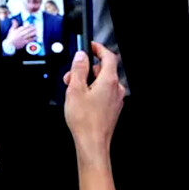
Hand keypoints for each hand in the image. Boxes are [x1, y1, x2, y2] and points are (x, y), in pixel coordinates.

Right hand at [6, 23, 36, 49]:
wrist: (9, 45)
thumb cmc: (10, 37)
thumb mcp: (11, 30)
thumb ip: (14, 25)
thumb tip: (14, 19)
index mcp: (18, 31)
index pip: (24, 27)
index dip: (29, 26)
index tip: (32, 24)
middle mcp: (20, 34)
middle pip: (27, 31)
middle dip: (32, 29)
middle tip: (36, 27)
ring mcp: (22, 38)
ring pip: (29, 35)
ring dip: (33, 33)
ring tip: (36, 31)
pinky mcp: (24, 42)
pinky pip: (29, 40)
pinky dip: (32, 39)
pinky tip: (35, 37)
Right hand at [63, 43, 126, 165]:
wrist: (92, 144)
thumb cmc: (85, 121)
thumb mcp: (75, 89)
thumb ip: (78, 69)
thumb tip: (81, 56)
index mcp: (109, 80)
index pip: (108, 56)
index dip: (98, 48)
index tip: (90, 46)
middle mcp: (116, 88)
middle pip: (103, 69)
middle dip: (87, 69)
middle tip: (72, 75)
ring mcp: (116, 99)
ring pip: (102, 82)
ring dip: (88, 82)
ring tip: (73, 91)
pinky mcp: (113, 109)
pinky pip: (104, 93)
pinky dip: (93, 92)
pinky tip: (81, 101)